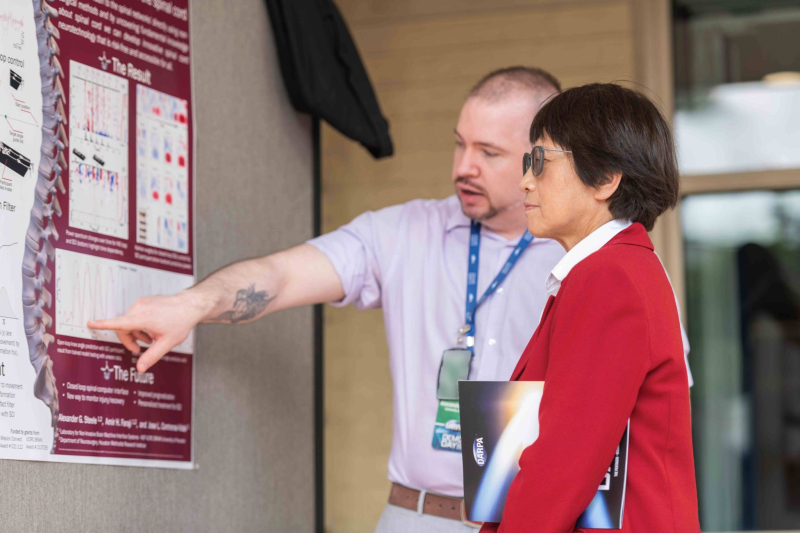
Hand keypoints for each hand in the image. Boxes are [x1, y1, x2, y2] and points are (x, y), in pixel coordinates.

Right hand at [87, 292, 204, 372]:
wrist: (189, 305)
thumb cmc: (180, 322)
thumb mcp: (167, 343)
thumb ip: (152, 356)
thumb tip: (140, 368)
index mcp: (143, 318)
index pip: (119, 323)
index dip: (103, 324)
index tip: (90, 323)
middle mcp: (139, 308)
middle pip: (122, 327)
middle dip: (128, 340)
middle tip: (140, 349)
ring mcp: (141, 303)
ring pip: (127, 321)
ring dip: (134, 332)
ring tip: (149, 339)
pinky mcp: (143, 301)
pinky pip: (133, 315)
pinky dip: (138, 325)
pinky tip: (150, 330)